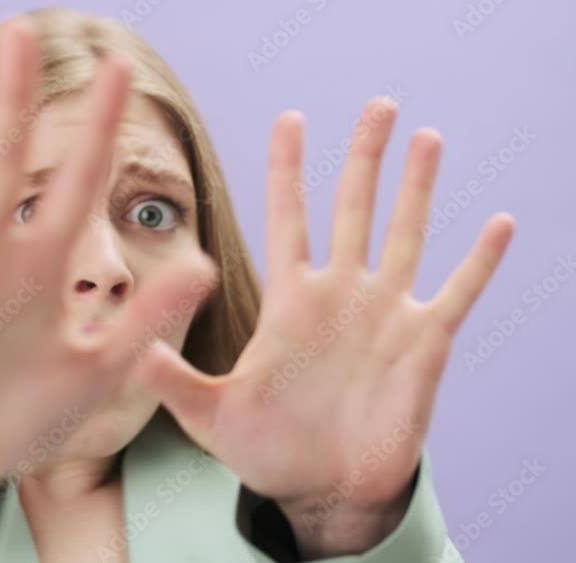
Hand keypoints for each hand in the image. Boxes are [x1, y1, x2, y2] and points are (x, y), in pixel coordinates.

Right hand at [0, 19, 214, 527]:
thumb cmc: (28, 417)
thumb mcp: (98, 370)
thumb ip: (145, 320)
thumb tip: (205, 266)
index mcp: (42, 270)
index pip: (76, 185)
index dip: (98, 130)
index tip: (118, 68)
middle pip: (0, 167)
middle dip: (11, 104)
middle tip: (19, 32)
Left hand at [132, 98, 514, 556]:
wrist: (322, 491)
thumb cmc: (266, 452)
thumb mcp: (211, 415)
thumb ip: (176, 382)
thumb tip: (133, 353)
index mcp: (289, 301)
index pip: (288, 219)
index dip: (289, 169)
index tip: (290, 118)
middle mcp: (338, 296)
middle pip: (352, 209)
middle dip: (363, 157)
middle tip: (377, 105)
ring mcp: (384, 315)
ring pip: (404, 235)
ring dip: (416, 188)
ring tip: (426, 138)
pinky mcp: (424, 344)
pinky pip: (458, 292)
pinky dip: (479, 261)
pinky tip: (497, 223)